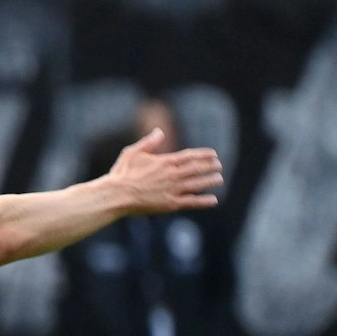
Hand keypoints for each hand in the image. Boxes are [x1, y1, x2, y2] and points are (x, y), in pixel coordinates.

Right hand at [107, 128, 223, 214]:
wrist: (116, 195)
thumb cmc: (121, 174)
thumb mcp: (132, 153)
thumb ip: (148, 143)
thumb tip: (159, 131)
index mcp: (165, 161)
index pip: (190, 156)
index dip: (204, 155)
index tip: (214, 155)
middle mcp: (172, 174)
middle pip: (197, 169)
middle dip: (210, 167)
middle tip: (219, 166)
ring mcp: (173, 189)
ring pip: (198, 184)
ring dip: (210, 181)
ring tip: (219, 179)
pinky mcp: (170, 204)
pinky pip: (191, 202)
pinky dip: (204, 201)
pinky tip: (214, 200)